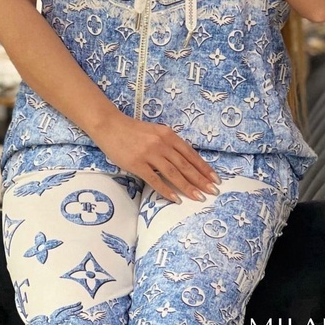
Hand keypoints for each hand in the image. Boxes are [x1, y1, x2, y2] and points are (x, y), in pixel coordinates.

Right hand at [92, 112, 220, 202]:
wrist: (110, 126)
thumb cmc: (133, 130)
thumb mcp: (156, 132)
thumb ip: (169, 144)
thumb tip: (184, 161)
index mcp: (168, 135)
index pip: (191, 154)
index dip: (204, 167)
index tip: (215, 178)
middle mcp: (162, 144)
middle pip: (185, 165)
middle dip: (201, 180)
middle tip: (213, 191)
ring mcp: (149, 154)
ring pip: (173, 173)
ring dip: (188, 187)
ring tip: (199, 197)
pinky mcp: (137, 164)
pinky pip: (155, 180)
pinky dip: (166, 190)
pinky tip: (175, 199)